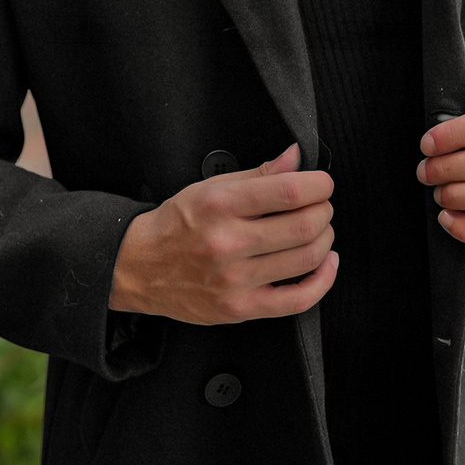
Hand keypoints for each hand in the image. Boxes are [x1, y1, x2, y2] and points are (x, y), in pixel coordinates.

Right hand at [109, 142, 337, 324]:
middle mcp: (227, 242)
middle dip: (324, 211)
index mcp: (220, 205)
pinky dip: (323, 280)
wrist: (138, 267)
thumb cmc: (177, 224)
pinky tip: (326, 264)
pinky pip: (297, 300)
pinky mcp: (240, 308)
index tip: (322, 184)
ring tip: (318, 230)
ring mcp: (234, 280)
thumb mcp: (210, 188)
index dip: (319, 185)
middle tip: (320, 206)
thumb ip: (258, 173)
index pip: (289, 191)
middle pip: (304, 225)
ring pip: (306, 259)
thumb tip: (296, 156)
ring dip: (325, 240)